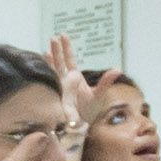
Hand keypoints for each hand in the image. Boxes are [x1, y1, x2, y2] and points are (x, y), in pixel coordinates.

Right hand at [44, 33, 93, 155]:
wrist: (80, 125)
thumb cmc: (88, 111)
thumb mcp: (98, 94)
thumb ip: (105, 81)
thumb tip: (117, 69)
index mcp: (75, 78)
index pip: (69, 59)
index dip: (66, 48)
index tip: (63, 36)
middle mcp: (65, 80)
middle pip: (60, 61)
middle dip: (58, 49)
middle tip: (54, 37)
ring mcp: (59, 85)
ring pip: (54, 68)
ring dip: (52, 57)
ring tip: (48, 46)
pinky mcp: (55, 92)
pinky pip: (50, 79)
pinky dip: (46, 69)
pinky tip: (43, 59)